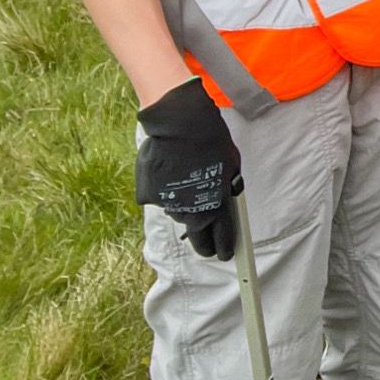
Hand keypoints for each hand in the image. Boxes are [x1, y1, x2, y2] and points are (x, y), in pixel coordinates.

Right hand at [135, 78, 240, 259]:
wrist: (181, 125)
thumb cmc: (212, 141)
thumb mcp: (230, 166)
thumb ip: (226, 187)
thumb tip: (225, 197)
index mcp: (216, 205)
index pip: (222, 235)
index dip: (225, 246)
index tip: (225, 254)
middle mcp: (191, 211)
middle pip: (198, 237)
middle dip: (205, 244)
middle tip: (209, 249)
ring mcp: (168, 205)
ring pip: (178, 214)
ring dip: (185, 209)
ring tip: (189, 194)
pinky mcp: (148, 196)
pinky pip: (160, 198)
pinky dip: (166, 192)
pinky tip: (169, 175)